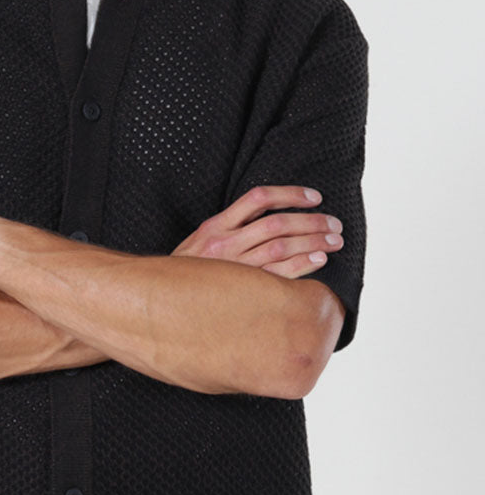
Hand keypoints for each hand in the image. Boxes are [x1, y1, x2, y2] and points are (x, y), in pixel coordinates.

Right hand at [171, 185, 342, 278]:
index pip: (259, 198)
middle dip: (311, 222)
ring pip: (281, 248)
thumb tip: (271, 216)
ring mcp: (233, 268)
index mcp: (216, 225)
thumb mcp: (201, 240)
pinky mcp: (240, 291)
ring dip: (313, 242)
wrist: (159, 300)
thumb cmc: (187, 272)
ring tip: (334, 241)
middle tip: (335, 223)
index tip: (314, 197)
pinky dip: (301, 266)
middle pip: (277, 224)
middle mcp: (225, 243)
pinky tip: (319, 261)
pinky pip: (277, 277)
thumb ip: (231, 227)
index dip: (290, 194)